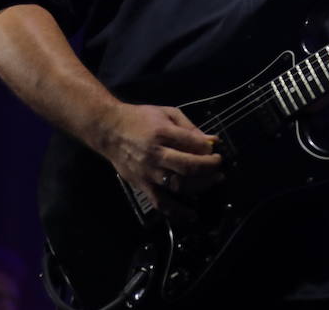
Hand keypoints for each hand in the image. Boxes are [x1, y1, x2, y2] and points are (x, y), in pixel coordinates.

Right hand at [95, 102, 221, 211]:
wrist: (108, 130)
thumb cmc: (140, 118)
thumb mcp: (167, 113)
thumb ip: (190, 127)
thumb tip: (211, 141)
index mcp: (162, 133)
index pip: (193, 144)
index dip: (209, 148)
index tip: (215, 148)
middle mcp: (155, 155)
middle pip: (188, 167)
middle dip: (209, 167)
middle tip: (219, 165)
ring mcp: (148, 173)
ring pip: (178, 185)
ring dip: (201, 186)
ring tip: (214, 181)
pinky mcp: (141, 185)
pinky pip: (160, 202)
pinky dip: (176, 211)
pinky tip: (191, 215)